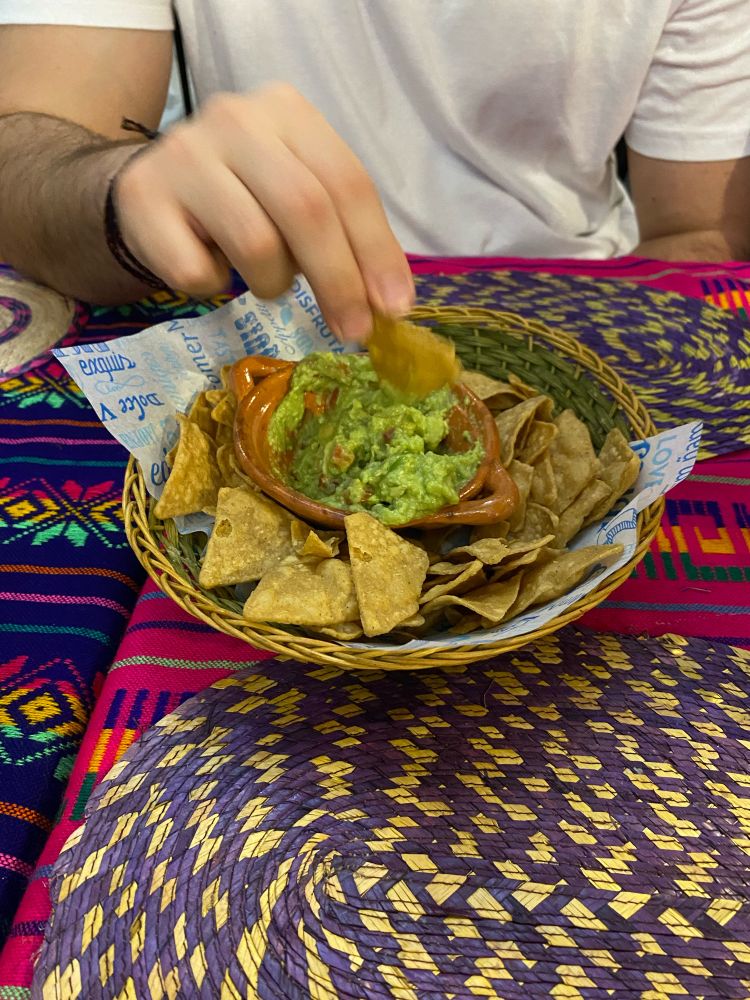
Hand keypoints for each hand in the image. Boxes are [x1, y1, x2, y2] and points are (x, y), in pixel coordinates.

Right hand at [115, 83, 414, 340]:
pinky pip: (198, 270)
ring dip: (271, 282)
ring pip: (256, 243)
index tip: (393, 307)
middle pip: (306, 209)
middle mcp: (237, 120)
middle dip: (338, 281)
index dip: (376, 250)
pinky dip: (214, 284)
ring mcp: (185, 154)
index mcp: (288, 111)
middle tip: (352, 330)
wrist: (152, 188)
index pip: (347, 182)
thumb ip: (344, 233)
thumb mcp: (299, 195)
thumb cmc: (243, 197)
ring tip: (264, 277)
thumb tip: (388, 302)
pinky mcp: (144, 196)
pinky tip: (211, 264)